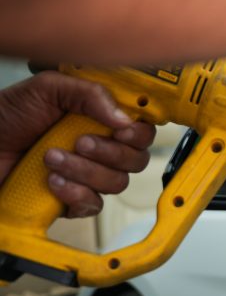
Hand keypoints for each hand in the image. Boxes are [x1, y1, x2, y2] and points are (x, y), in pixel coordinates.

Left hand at [0, 72, 155, 217]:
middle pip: (137, 160)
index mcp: (101, 119)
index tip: (120, 131)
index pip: (142, 131)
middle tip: (78, 142)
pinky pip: (93, 205)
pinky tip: (52, 182)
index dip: (138, 134)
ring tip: (51, 158)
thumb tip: (125, 118)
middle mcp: (100, 148)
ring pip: (116, 183)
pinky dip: (75, 195)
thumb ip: (90, 94)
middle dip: (109, 153)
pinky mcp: (71, 200)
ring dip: (85, 172)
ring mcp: (87, 176)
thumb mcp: (48, 89)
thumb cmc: (7, 115)